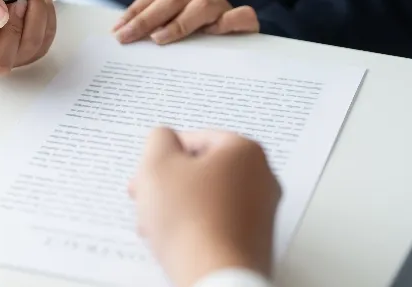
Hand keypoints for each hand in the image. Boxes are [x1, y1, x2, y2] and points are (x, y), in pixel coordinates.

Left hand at [114, 0, 258, 44]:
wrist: (241, 48)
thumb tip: (122, 37)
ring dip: (179, 22)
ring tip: (159, 39)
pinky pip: (241, 16)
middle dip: (146, 18)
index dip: (136, 10)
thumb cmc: (200, 42)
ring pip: (202, 5)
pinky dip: (228, 22)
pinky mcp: (246, 22)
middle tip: (127, 37)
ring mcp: (224, 7)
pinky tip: (213, 33)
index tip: (117, 30)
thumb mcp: (174, 33)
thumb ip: (154, 31)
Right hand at [129, 128, 279, 286]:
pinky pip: (220, 223)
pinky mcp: (256, 241)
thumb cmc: (192, 222)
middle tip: (149, 195)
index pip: (196, 138)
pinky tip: (176, 240)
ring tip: (156, 224)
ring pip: (209, 198)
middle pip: (204, 170)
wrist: (215, 276)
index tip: (150, 171)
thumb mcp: (158, 165)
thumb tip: (164, 139)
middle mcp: (262, 178)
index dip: (164, 155)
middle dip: (171, 183)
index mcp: (245, 151)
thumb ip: (159, 139)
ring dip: (179, 206)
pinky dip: (196, 227)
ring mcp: (262, 212)